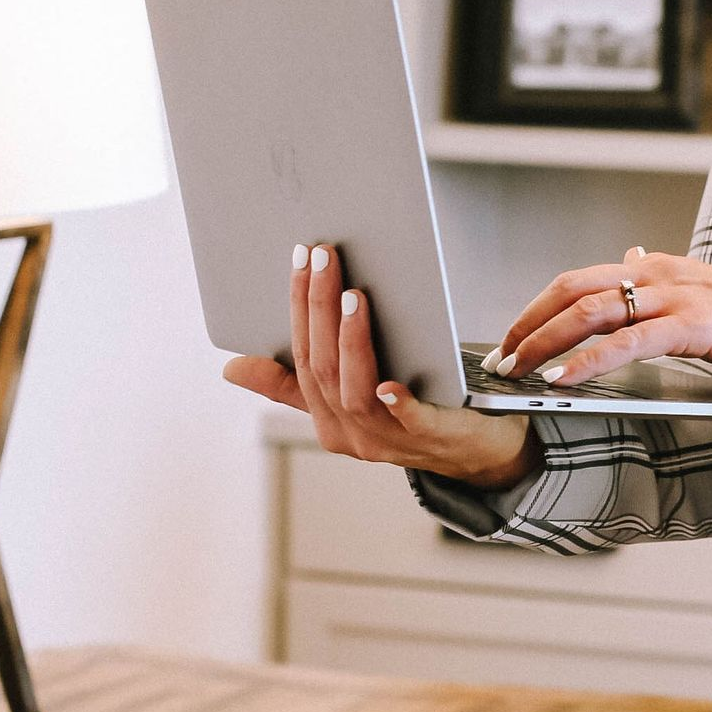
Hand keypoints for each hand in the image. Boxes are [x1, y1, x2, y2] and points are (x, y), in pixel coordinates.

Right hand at [222, 242, 539, 491]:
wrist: (479, 453)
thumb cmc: (413, 415)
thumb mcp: (350, 395)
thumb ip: (296, 384)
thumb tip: (231, 368)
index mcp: (327, 421)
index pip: (301, 357)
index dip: (298, 307)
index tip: (299, 258)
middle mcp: (350, 434)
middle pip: (323, 368)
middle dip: (318, 309)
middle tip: (324, 258)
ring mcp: (388, 441)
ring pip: (355, 391)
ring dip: (351, 341)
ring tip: (350, 296)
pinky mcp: (430, 440)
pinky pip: (408, 422)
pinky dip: (396, 402)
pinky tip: (390, 383)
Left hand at [498, 245, 711, 389]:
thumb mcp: (700, 288)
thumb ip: (660, 280)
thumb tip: (629, 257)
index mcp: (655, 266)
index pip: (578, 280)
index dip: (538, 308)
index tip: (512, 338)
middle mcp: (659, 273)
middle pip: (572, 289)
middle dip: (528, 324)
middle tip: (501, 357)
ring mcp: (676, 296)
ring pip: (592, 311)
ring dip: (546, 342)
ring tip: (519, 369)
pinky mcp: (694, 326)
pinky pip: (629, 342)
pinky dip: (589, 361)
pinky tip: (565, 377)